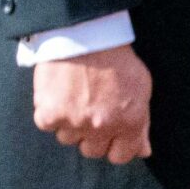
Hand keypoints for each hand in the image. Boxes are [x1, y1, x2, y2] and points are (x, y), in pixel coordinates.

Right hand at [31, 43, 152, 164]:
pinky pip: (46, 125)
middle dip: (90, 134)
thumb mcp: (140, 86)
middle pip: (92, 151)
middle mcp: (103, 127)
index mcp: (129, 123)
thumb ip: (142, 122)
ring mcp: (75, 122)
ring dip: (69, 123)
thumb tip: (143, 150)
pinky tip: (56, 93)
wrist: (82, 32)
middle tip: (88, 111)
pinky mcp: (50, 114)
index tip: (107, 133)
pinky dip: (48, 111)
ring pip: (67, 139)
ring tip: (71, 98)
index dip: (113, 145)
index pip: (120, 156)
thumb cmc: (114, 57)